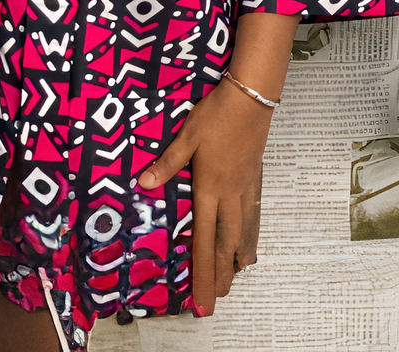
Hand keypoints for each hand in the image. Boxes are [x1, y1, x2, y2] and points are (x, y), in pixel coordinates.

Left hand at [137, 78, 271, 314]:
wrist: (250, 100)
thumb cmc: (215, 116)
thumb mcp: (186, 137)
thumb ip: (167, 164)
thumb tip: (144, 184)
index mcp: (210, 188)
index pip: (204, 238)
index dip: (202, 271)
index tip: (203, 298)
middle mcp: (229, 195)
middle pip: (226, 242)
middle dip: (221, 273)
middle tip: (218, 299)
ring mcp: (245, 188)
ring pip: (242, 231)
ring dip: (237, 257)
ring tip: (236, 277)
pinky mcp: (254, 179)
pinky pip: (253, 214)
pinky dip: (251, 233)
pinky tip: (250, 240)